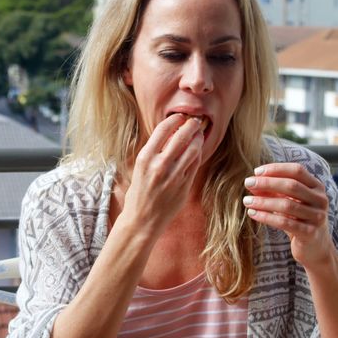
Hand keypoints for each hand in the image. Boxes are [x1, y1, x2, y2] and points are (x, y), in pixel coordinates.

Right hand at [120, 114, 205, 232]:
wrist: (142, 220)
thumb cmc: (139, 193)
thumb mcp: (139, 168)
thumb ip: (154, 151)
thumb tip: (170, 133)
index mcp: (145, 158)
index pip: (163, 129)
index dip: (175, 119)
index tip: (180, 117)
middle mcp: (159, 165)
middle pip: (182, 136)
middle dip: (191, 125)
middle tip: (194, 121)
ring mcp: (173, 176)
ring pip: (193, 149)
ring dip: (198, 138)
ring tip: (198, 134)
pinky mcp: (184, 186)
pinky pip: (195, 164)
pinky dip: (198, 154)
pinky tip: (196, 151)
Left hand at [244, 163, 333, 267]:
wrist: (315, 248)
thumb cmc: (299, 221)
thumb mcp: (288, 203)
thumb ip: (274, 192)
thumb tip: (252, 183)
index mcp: (317, 187)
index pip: (297, 171)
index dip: (276, 169)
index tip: (256, 171)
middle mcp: (320, 200)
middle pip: (292, 185)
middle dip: (267, 183)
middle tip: (248, 183)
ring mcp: (317, 217)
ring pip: (286, 205)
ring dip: (263, 201)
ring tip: (247, 200)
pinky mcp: (310, 233)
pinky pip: (284, 223)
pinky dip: (266, 217)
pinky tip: (253, 213)